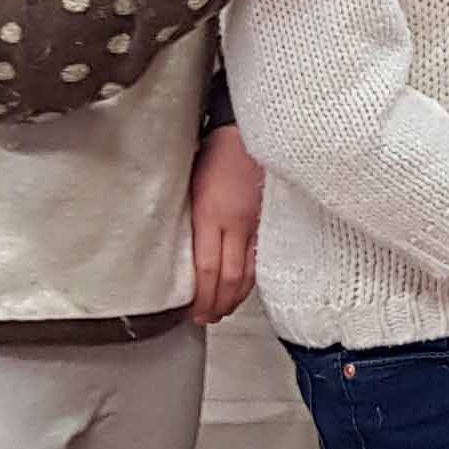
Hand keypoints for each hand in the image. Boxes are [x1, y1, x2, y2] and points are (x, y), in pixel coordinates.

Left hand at [188, 124, 263, 324]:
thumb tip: (179, 244)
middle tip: (206, 319)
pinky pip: (261, 258)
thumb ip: (188, 215)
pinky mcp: (270, 221)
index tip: (191, 311)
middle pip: (228, 277)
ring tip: (223, 311)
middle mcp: (236, 223)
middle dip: (217, 304)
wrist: (249, 130)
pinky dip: (251, 279)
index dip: (201, 296)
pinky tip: (245, 288)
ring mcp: (256, 223)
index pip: (207, 268)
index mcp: (211, 214)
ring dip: (235, 297)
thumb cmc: (216, 148)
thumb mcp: (190, 180)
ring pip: (248, 272)